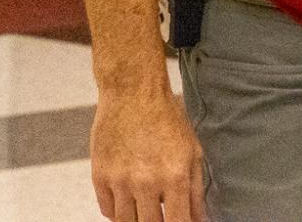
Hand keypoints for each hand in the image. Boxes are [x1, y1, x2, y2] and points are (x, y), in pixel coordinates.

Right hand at [89, 85, 207, 221]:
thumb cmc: (167, 119)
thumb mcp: (192, 151)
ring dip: (137, 219)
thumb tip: (201, 221)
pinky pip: (107, 210)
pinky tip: (129, 198)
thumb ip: (197, 191)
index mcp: (175, 176)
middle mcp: (146, 181)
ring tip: (145, 207)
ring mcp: (120, 180)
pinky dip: (118, 211)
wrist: (132, 91)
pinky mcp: (99, 175)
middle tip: (160, 213)